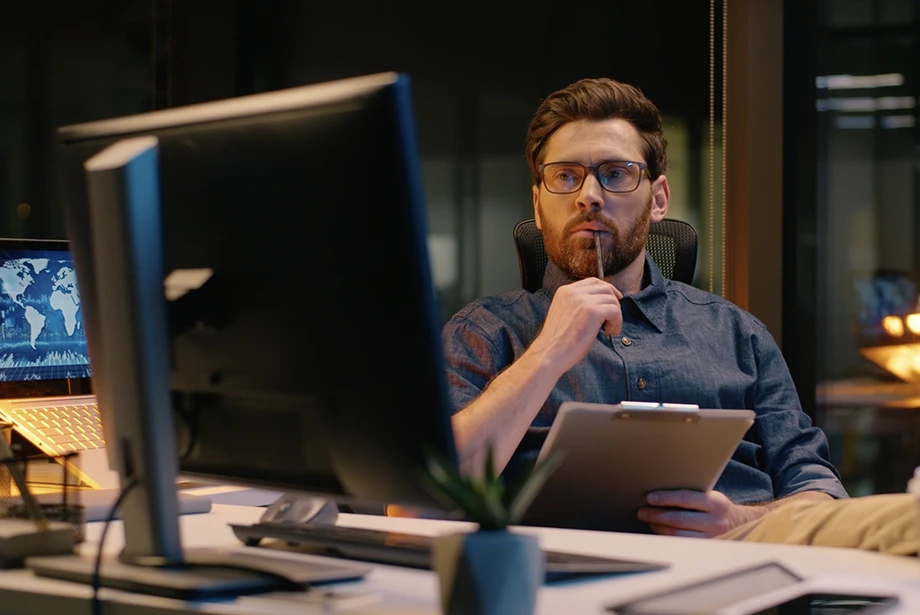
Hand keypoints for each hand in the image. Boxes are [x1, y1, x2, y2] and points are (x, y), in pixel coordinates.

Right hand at [529, 278, 622, 371]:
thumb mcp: (565, 313)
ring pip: (612, 300)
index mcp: (564, 291)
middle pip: (605, 288)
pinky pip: (615, 311)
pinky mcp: (592, 312)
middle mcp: (573, 292)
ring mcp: (582, 300)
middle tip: (614, 319)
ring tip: (609, 330)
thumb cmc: (558, 341)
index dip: (607, 290)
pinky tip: (610, 332)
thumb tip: (602, 303)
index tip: (615, 300)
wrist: (550, 354)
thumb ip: (578, 304)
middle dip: (614, 302)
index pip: (592, 281)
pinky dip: (617, 322)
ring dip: (616, 315)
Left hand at [637, 489, 754, 537]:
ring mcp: (712, 538)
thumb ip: (691, 495)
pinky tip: (659, 532)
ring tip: (649, 521)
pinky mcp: (706, 549)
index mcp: (716, 503)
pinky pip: (682, 545)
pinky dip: (667, 538)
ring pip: (678, 534)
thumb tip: (660, 494)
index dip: (665, 498)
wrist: (741, 524)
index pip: (685, 499)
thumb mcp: (710, 496)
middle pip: (678, 519)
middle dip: (656, 515)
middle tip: (643, 512)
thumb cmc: (717, 507)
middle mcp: (715, 522)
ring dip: (659, 528)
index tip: (650, 498)